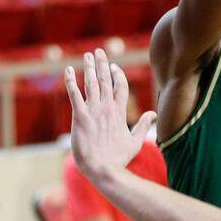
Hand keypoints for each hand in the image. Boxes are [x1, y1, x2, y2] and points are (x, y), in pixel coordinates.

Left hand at [64, 49, 156, 179]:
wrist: (103, 169)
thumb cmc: (118, 158)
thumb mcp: (135, 141)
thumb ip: (143, 125)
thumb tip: (153, 113)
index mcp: (120, 112)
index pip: (121, 87)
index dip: (118, 75)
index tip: (114, 67)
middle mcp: (107, 108)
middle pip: (106, 80)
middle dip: (103, 64)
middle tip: (99, 51)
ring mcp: (94, 111)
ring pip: (91, 83)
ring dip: (90, 68)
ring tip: (88, 55)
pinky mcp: (80, 116)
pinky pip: (74, 94)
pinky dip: (70, 81)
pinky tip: (67, 70)